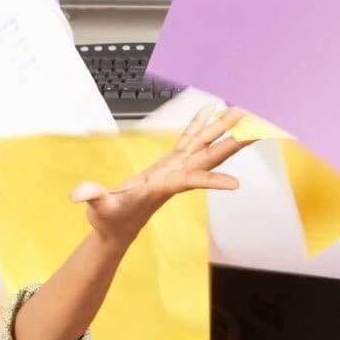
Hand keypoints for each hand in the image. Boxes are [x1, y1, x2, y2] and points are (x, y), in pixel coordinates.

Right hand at [71, 105, 245, 245]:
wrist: (116, 230)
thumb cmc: (110, 221)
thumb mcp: (98, 210)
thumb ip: (92, 199)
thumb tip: (80, 193)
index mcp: (162, 188)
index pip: (190, 182)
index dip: (211, 181)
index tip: (236, 185)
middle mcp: (175, 176)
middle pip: (211, 157)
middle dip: (235, 143)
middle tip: (259, 127)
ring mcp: (174, 168)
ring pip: (206, 145)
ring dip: (225, 128)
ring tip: (244, 109)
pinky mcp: (168, 163)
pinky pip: (189, 139)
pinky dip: (200, 123)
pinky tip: (212, 109)